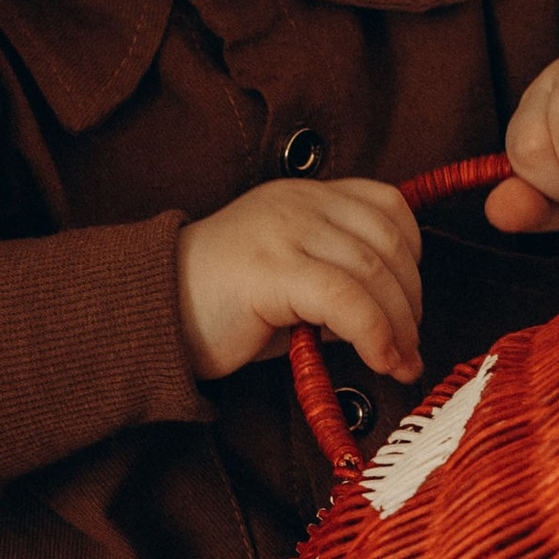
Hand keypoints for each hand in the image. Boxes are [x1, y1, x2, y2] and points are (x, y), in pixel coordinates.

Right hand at [176, 176, 422, 384]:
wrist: (146, 313)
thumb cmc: (217, 307)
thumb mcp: (288, 282)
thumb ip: (336, 284)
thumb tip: (389, 320)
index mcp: (303, 196)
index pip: (385, 204)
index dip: (412, 254)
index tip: (408, 299)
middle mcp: (298, 203)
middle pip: (387, 242)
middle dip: (411, 301)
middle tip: (409, 345)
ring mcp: (284, 231)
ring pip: (373, 272)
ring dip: (399, 325)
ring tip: (399, 361)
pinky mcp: (272, 269)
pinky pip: (346, 300)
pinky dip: (375, 334)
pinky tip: (381, 360)